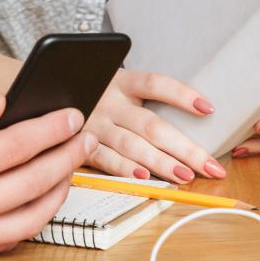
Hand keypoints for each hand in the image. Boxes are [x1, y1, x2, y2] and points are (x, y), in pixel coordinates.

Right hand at [0, 92, 93, 260]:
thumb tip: (4, 102)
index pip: (15, 146)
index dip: (50, 129)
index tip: (72, 115)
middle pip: (32, 183)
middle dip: (65, 157)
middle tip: (82, 137)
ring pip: (30, 219)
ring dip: (57, 191)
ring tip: (69, 165)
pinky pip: (9, 239)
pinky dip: (33, 216)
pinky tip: (42, 193)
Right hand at [82, 68, 225, 183]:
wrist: (49, 95)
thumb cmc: (94, 92)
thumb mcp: (116, 83)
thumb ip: (144, 95)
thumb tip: (196, 111)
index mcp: (121, 82)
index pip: (156, 84)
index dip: (181, 95)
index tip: (208, 108)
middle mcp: (109, 103)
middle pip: (152, 125)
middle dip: (185, 148)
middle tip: (210, 166)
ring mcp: (95, 124)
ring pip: (132, 145)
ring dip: (161, 163)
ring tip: (185, 176)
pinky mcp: (82, 144)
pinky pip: (106, 159)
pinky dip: (125, 169)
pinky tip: (144, 178)